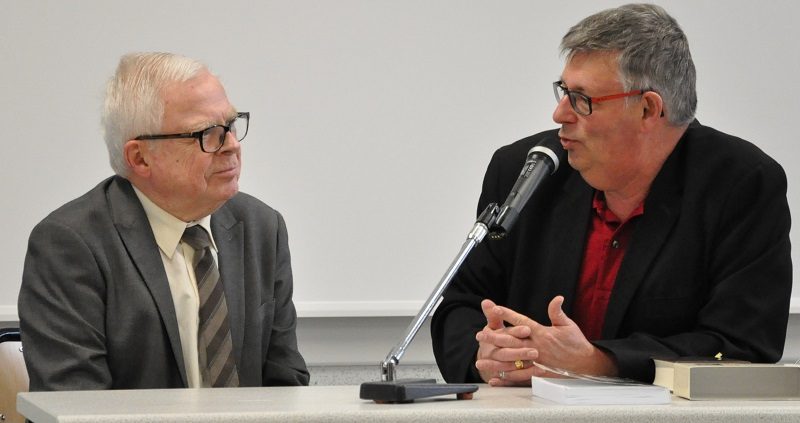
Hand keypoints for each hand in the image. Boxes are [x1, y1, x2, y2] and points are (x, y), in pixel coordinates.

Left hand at [475, 296, 617, 385]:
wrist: (586, 363)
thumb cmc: (576, 343)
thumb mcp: (568, 325)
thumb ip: (557, 312)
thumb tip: (557, 298)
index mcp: (542, 333)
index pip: (522, 322)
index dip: (508, 315)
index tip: (495, 309)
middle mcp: (537, 347)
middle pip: (512, 342)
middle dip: (494, 338)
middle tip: (479, 336)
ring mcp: (536, 361)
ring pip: (512, 362)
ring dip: (496, 362)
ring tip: (480, 362)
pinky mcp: (538, 373)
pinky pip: (519, 377)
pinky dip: (507, 379)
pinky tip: (494, 380)